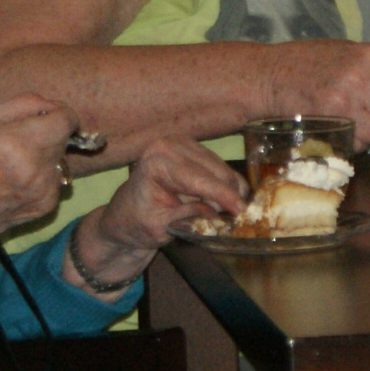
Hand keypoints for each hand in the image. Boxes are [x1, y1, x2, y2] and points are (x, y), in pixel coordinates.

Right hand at [0, 92, 75, 252]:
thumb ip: (18, 106)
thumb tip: (50, 104)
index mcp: (14, 143)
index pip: (65, 119)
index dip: (56, 112)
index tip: (41, 115)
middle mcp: (35, 168)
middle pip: (63, 137)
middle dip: (47, 132)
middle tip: (17, 139)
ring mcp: (43, 191)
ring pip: (61, 158)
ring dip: (45, 154)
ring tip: (12, 163)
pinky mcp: (46, 207)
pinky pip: (55, 179)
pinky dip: (41, 175)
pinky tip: (14, 182)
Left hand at [88, 139, 247, 262]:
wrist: (127, 214)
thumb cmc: (137, 222)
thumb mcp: (160, 227)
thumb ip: (188, 216)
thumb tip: (218, 214)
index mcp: (156, 163)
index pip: (199, 179)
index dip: (223, 196)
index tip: (242, 211)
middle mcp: (170, 146)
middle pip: (216, 171)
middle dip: (230, 196)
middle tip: (236, 222)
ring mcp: (184, 144)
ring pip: (223, 170)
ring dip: (229, 193)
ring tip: (222, 216)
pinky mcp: (195, 149)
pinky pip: (221, 169)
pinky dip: (226, 187)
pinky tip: (220, 203)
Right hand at [269, 40, 369, 145]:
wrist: (265, 74)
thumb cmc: (307, 64)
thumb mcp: (347, 55)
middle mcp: (362, 75)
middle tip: (359, 111)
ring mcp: (345, 97)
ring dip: (364, 134)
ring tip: (341, 117)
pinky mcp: (329, 117)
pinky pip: (355, 142)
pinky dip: (349, 142)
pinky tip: (331, 126)